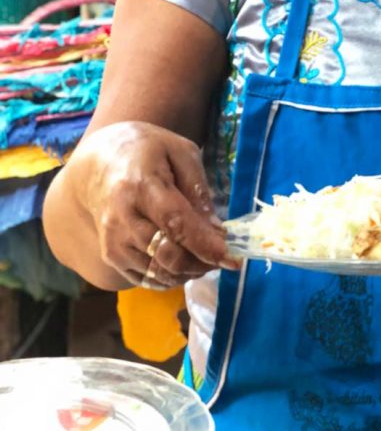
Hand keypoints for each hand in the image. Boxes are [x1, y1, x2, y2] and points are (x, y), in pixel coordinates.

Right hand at [69, 121, 238, 287]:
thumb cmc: (147, 152)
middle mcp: (122, 218)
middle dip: (202, 263)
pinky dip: (172, 278)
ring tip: (208, 258)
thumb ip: (198, 189)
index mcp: (140, 185)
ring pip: (158, 272)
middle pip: (166, 255)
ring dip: (190, 272)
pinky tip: (187, 263)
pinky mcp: (110, 256)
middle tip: (225, 257)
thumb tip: (216, 229)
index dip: (204, 244)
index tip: (231, 258)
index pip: (175, 223)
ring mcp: (113, 241)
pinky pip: (146, 279)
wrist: (99, 163)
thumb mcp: (181, 152)